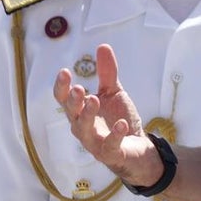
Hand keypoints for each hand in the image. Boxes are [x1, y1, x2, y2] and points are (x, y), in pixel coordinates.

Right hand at [52, 43, 160, 185]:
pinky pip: (110, 146)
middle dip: (73, 101)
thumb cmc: (118, 119)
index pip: (65, 100)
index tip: (65, 71)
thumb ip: (107, 73)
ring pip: (85, 131)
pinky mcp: (111, 154)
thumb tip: (102, 46)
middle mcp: (84, 128)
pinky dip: (114, 135)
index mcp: (81, 112)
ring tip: (94, 99)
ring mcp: (96, 143)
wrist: (138, 147)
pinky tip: (121, 124)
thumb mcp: (114, 93)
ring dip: (88, 115)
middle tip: (78, 88)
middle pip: (72, 115)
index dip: (62, 87)